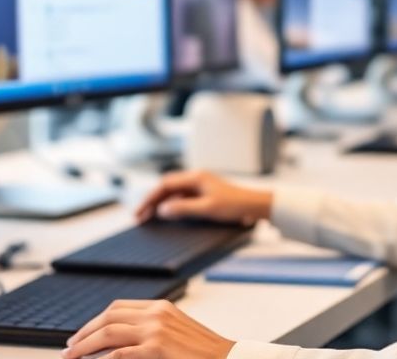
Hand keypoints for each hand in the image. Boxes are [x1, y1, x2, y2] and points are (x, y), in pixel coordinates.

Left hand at [60, 299, 233, 358]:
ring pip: (108, 332)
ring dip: (85, 345)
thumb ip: (149, 329)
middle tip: (69, 348)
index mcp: (159, 307)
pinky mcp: (157, 348)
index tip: (81, 335)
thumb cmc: (203, 351)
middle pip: (108, 317)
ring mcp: (156, 330)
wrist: (227, 358)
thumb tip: (119, 342)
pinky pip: (121, 352)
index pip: (117, 308)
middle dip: (84, 333)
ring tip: (73, 357)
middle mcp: (155, 314)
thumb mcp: (174, 330)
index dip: (94, 322)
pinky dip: (104, 358)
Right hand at [134, 170, 271, 225]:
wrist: (256, 207)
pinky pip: (183, 198)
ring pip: (174, 193)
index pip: (165, 184)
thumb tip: (162, 209)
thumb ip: (184, 208)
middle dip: (152, 201)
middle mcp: (196, 179)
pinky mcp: (205, 194)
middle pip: (167, 187)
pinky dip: (172, 206)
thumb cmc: (236, 206)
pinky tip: (168, 215)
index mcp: (196, 177)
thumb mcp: (207, 209)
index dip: (150, 198)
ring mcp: (201, 186)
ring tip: (149, 218)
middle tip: (139, 216)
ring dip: (161, 204)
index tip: (140, 212)